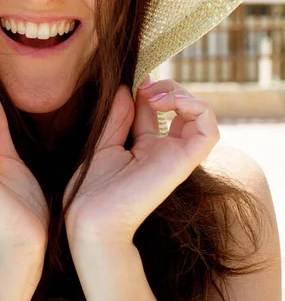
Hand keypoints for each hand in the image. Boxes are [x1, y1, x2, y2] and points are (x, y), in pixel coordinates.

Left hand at [64, 78, 219, 246]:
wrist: (91, 218)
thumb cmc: (92, 188)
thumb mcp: (104, 142)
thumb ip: (119, 116)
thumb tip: (127, 87)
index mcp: (145, 146)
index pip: (158, 109)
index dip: (149, 89)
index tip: (135, 81)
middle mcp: (165, 150)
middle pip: (183, 108)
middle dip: (168, 87)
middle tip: (146, 88)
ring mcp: (176, 155)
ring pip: (202, 116)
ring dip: (183, 95)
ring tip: (157, 96)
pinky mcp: (184, 162)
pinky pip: (209, 132)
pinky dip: (198, 109)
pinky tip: (171, 104)